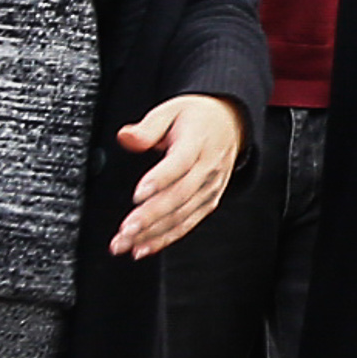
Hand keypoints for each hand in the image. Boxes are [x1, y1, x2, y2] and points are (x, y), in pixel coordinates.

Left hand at [110, 96, 245, 259]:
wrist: (230, 125)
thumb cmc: (197, 118)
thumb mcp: (171, 110)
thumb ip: (148, 127)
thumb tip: (126, 137)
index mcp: (197, 142)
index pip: (179, 163)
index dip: (159, 180)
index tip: (138, 195)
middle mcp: (206, 168)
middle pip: (179, 196)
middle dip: (151, 216)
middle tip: (127, 230)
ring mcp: (209, 188)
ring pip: (181, 215)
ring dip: (153, 233)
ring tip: (127, 243)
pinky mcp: (208, 202)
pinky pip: (187, 224)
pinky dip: (165, 238)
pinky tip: (144, 247)